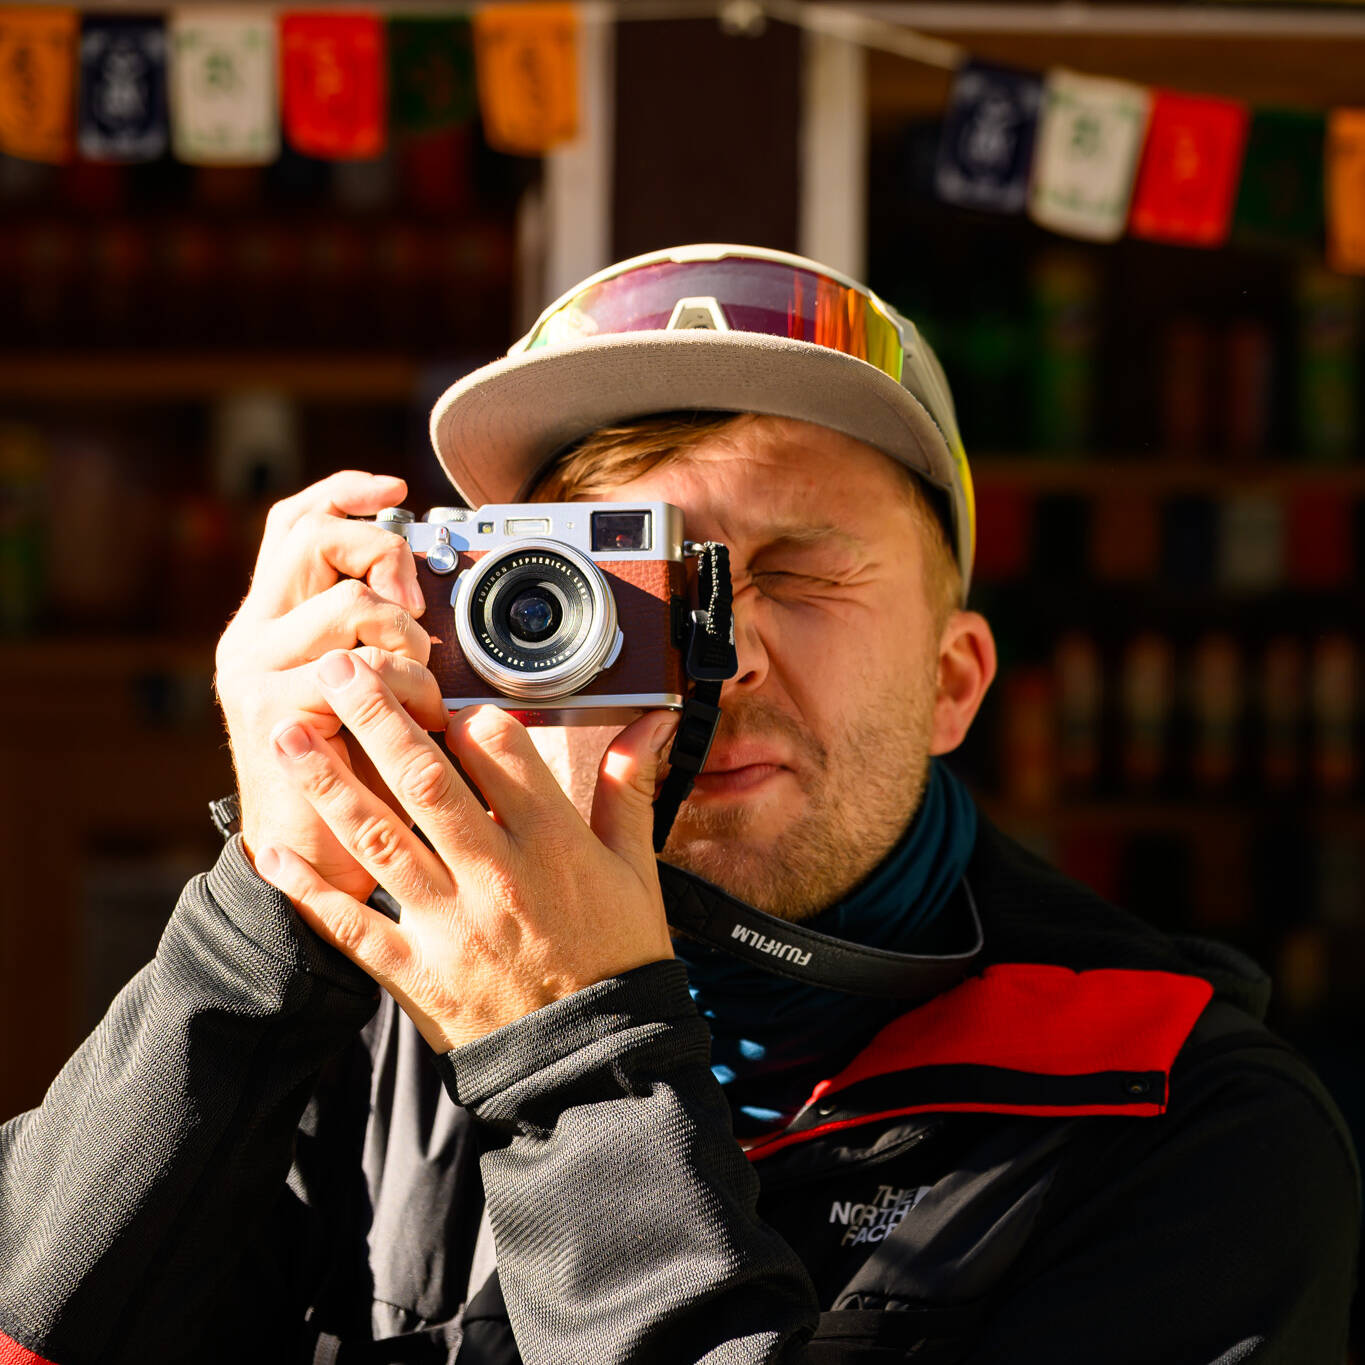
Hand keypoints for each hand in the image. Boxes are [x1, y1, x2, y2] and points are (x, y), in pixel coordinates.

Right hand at [215, 471, 446, 902]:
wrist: (319, 862)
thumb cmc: (363, 777)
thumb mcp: (375, 691)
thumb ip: (385, 637)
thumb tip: (435, 591)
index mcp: (273, 621)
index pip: (293, 523)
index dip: (345, 492)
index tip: (398, 487)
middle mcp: (252, 636)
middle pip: (310, 537)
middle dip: (381, 552)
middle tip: (416, 601)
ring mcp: (252, 670)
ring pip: (347, 605)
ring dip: (408, 641)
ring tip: (423, 689)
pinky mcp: (270, 709)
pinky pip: (359, 669)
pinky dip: (408, 688)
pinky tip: (420, 721)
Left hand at [254, 650, 677, 1051]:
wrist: (598, 1061)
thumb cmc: (621, 959)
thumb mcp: (637, 871)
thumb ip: (631, 790)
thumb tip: (652, 722)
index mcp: (553, 845)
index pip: (502, 755)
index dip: (467, 714)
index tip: (441, 692)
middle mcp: (496, 875)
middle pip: (425, 780)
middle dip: (376, 717)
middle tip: (337, 668)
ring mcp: (451, 924)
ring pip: (379, 839)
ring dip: (328, 783)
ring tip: (289, 735)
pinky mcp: (418, 972)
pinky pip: (353, 925)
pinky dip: (310, 890)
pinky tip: (273, 852)